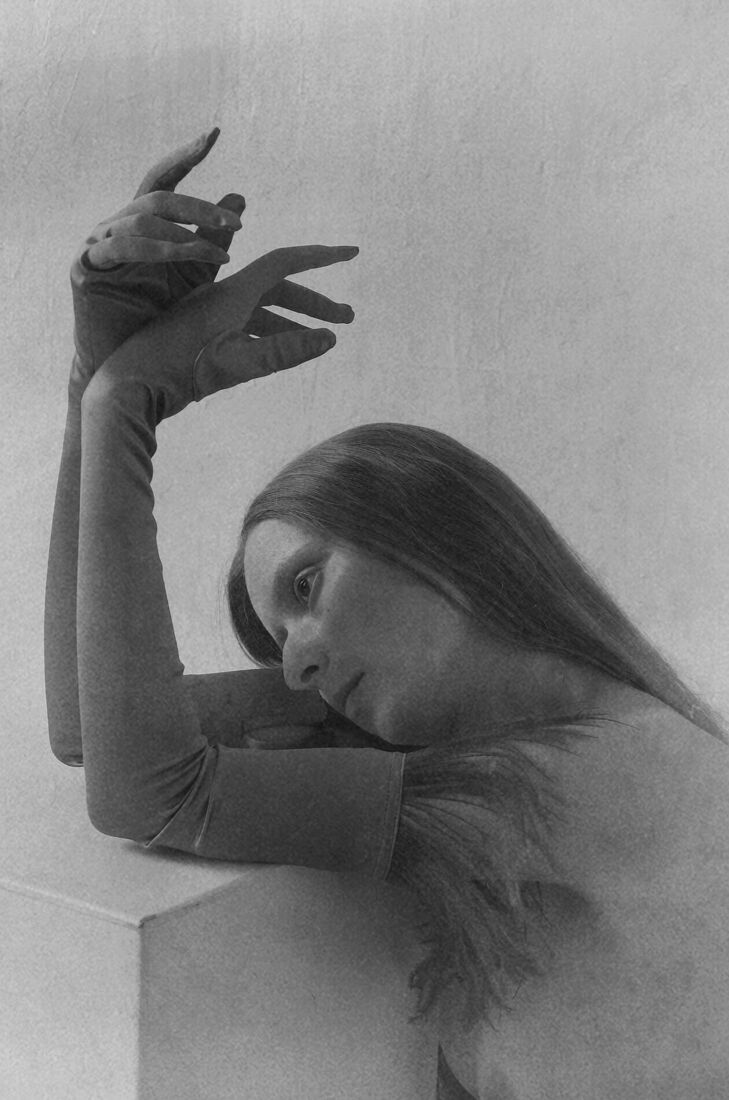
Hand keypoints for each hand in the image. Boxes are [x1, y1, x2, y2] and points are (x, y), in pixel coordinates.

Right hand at [70, 128, 243, 389]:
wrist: (127, 361)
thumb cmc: (159, 318)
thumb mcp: (196, 276)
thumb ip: (214, 238)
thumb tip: (239, 198)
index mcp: (145, 222)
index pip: (165, 177)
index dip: (186, 155)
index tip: (214, 134)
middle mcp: (119, 225)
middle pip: (157, 196)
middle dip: (198, 208)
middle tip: (235, 223)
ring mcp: (100, 243)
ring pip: (142, 220)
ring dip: (186, 235)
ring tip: (220, 257)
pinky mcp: (87, 266)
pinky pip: (122, 247)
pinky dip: (159, 252)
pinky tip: (187, 259)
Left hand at [90, 242, 358, 421]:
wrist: (127, 387)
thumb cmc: (177, 373)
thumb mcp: (236, 364)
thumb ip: (283, 353)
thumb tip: (330, 340)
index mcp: (231, 293)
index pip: (285, 262)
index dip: (321, 256)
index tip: (352, 251)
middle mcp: (222, 298)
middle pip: (280, 290)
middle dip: (316, 302)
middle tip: (349, 318)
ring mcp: (211, 317)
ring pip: (263, 312)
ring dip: (296, 323)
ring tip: (325, 339)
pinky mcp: (201, 336)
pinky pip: (246, 329)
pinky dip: (271, 336)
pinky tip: (284, 349)